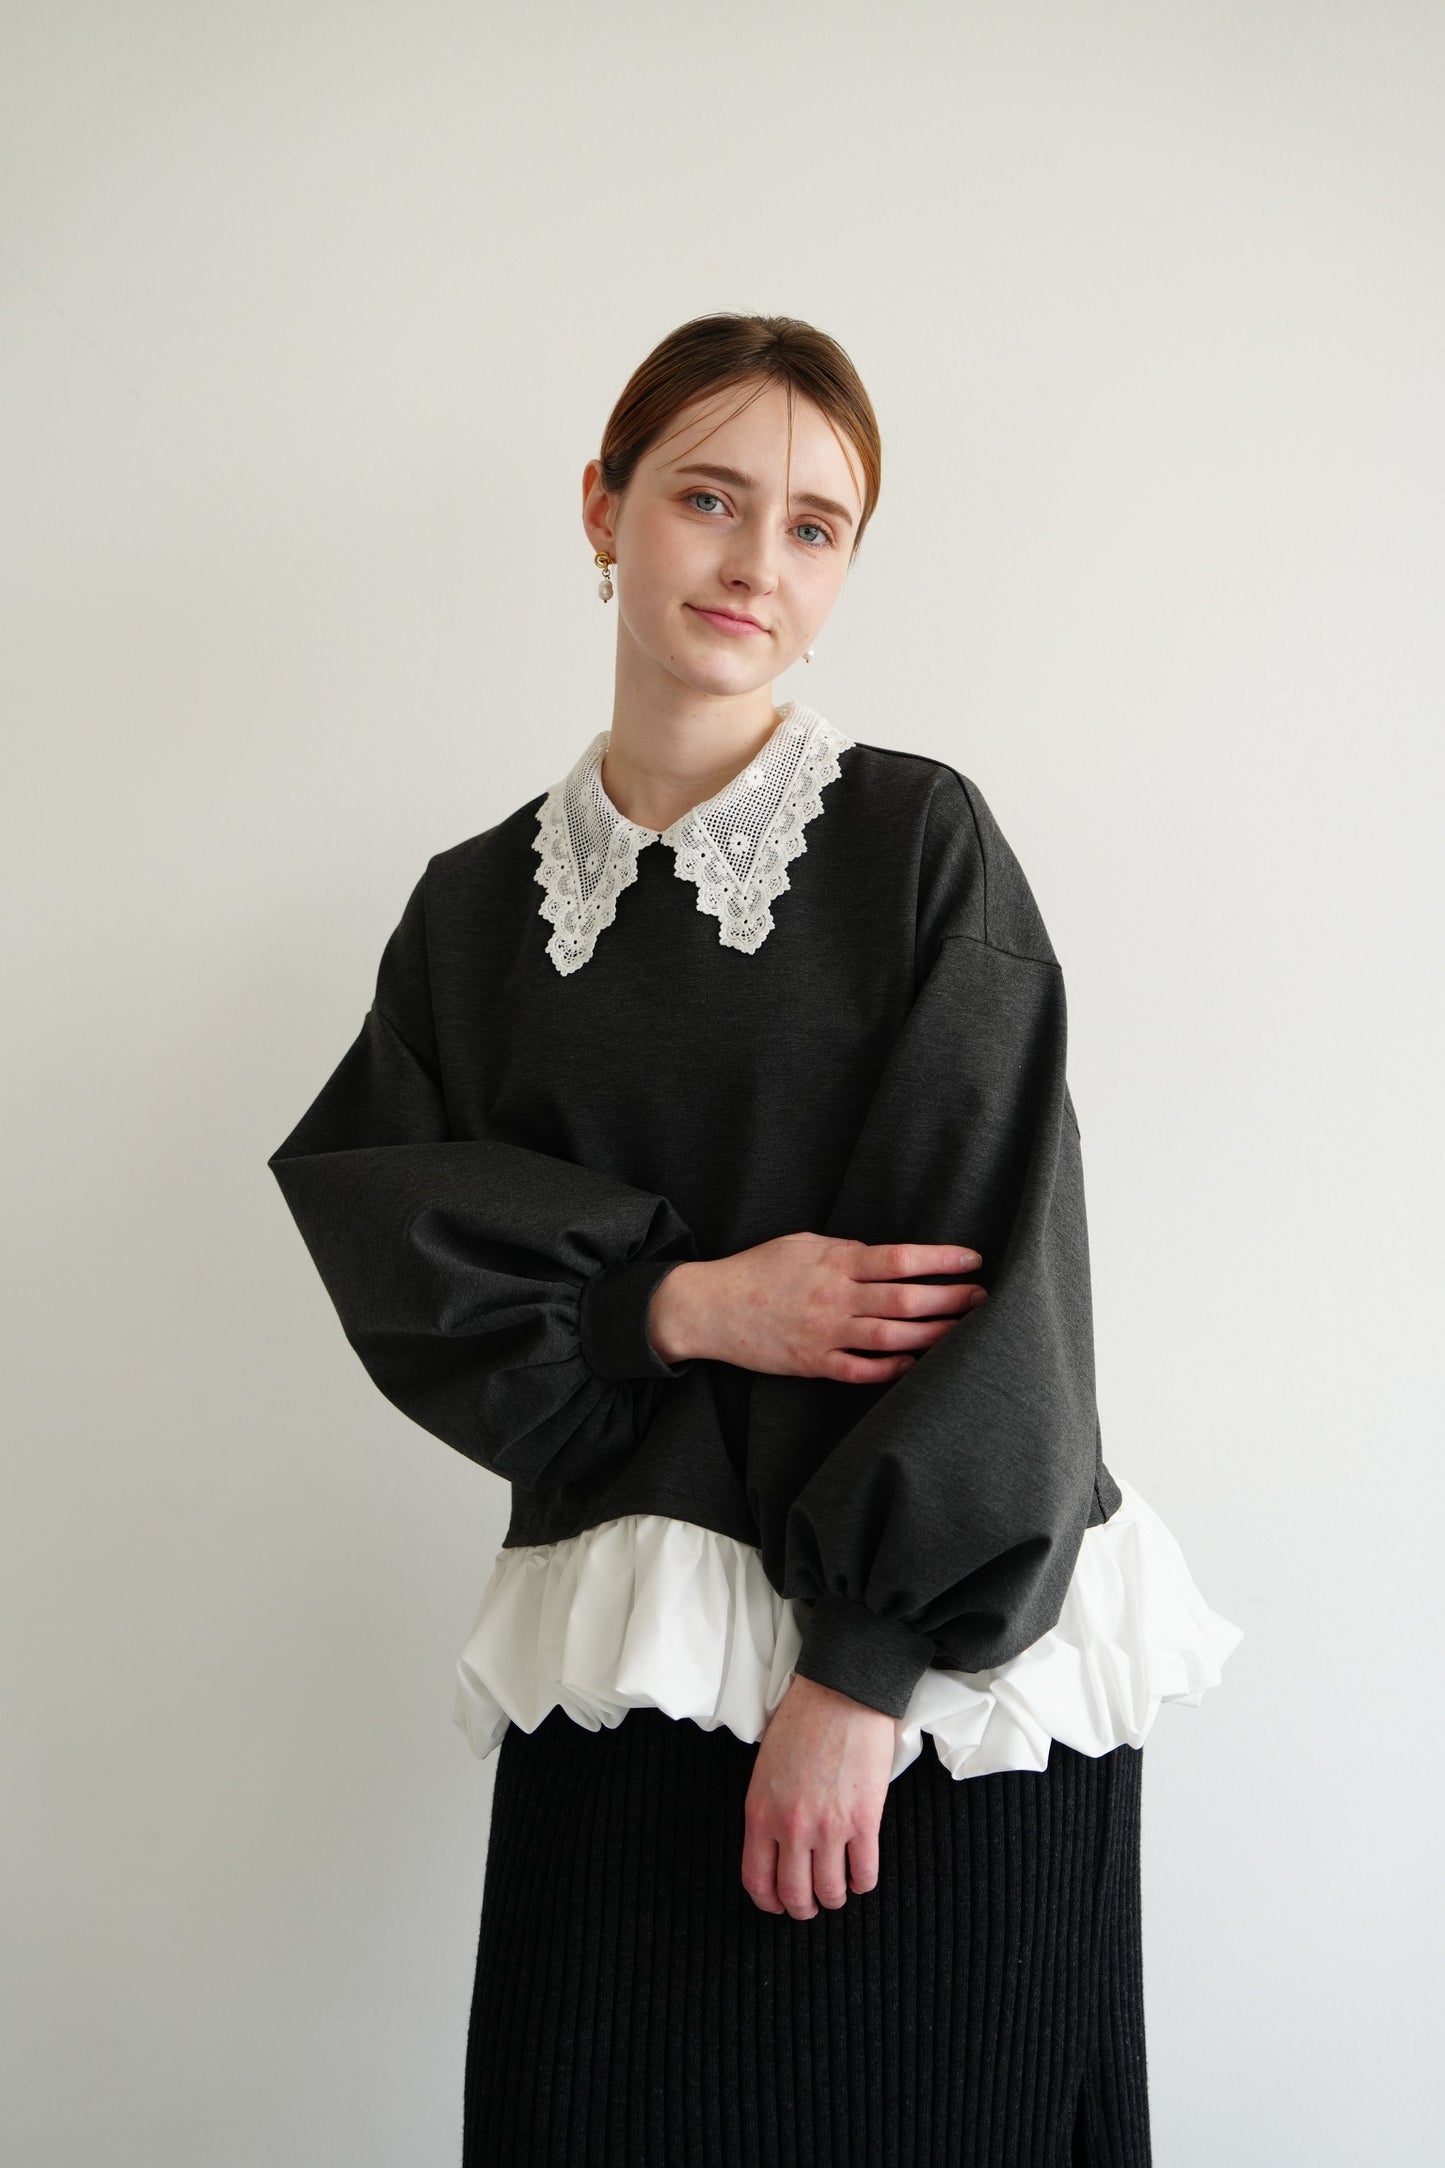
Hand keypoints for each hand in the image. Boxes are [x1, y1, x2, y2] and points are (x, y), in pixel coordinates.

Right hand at [649, 1235, 986, 1380]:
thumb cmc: (761, 1269)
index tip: (973, 1258)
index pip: (900, 1259)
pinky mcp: (814, 1363)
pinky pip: (863, 1370)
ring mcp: (826, 1333)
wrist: (711, 1307)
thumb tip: (889, 1260)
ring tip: (963, 1331)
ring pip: (892, 1337)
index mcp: (835, 1262)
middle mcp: (835, 1298)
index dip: (941, 1259)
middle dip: (951, 1299)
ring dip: (934, 1334)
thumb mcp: (804, 1245)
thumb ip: (847, 1252)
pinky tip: (918, 1362)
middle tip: (983, 1297)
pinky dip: (894, 1368)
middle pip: (906, 1299)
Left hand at [741, 1672, 895, 1916]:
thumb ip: (768, 1810)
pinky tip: (861, 1876)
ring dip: (835, 1898)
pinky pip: (865, 1873)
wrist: (841, 1692)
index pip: (756, 1880)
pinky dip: (863, 1883)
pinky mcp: (864, 1820)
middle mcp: (791, 1826)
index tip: (778, 1905)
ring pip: (831, 1891)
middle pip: (795, 1895)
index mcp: (760, 1812)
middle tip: (811, 1906)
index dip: (769, 1902)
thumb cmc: (802, 1721)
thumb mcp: (765, 1768)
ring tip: (838, 1890)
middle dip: (803, 1909)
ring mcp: (829, 1826)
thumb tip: (777, 1846)